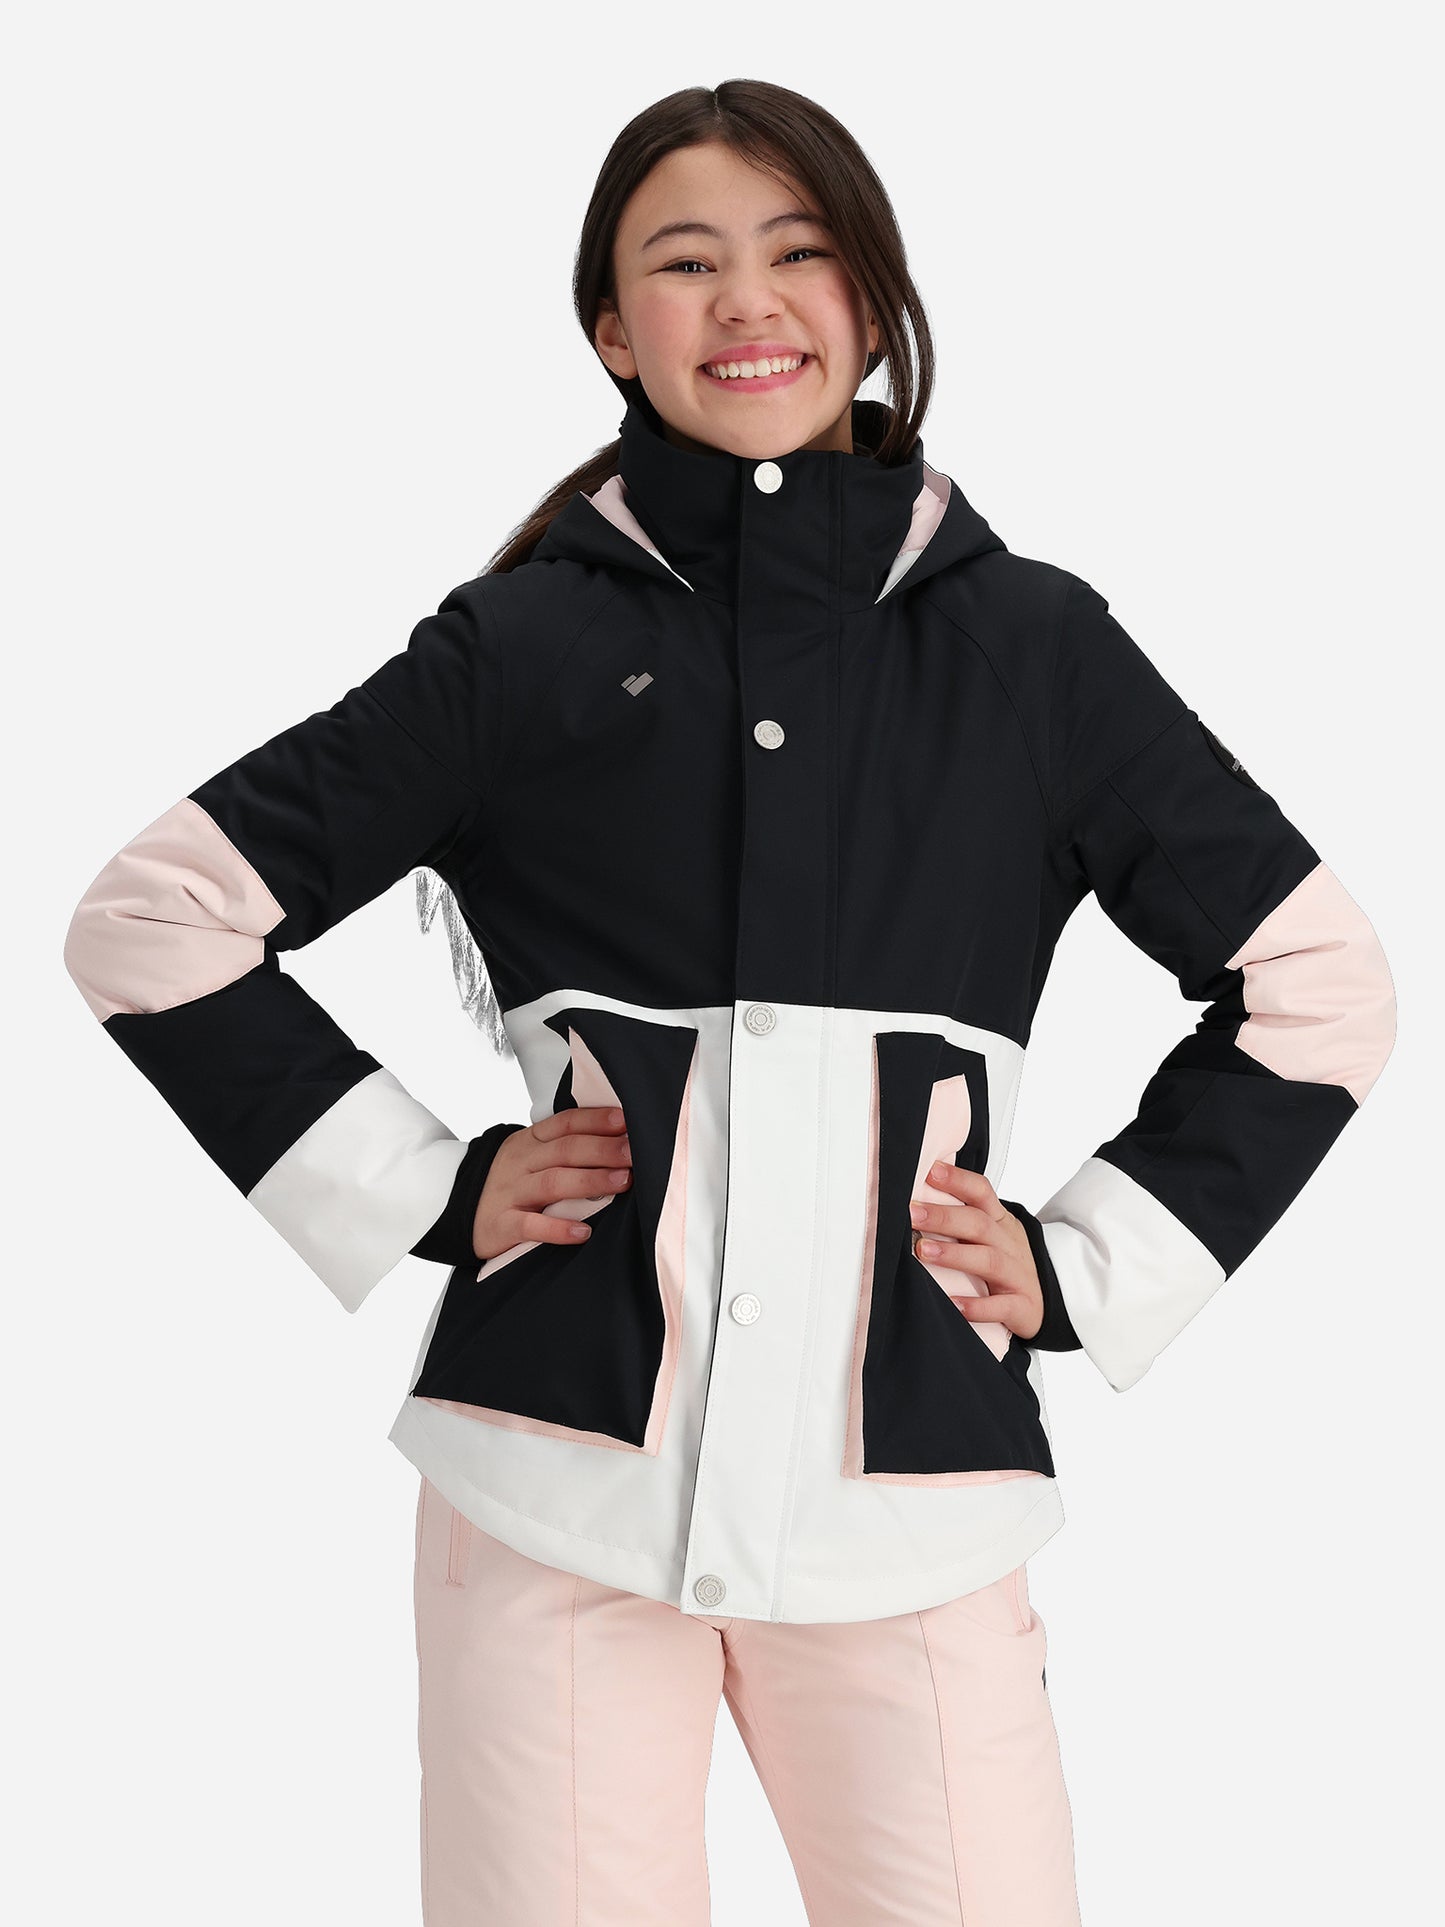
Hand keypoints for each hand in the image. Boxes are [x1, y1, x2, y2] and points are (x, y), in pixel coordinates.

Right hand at [472, 1105, 631, 1261]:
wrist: (455, 1210)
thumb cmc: (507, 1183)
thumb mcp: (529, 1156)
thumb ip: (565, 1149)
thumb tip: (619, 1144)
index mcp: (530, 1142)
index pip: (565, 1123)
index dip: (595, 1120)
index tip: (625, 1121)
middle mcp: (521, 1163)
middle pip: (565, 1150)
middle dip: (603, 1149)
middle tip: (634, 1153)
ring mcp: (511, 1193)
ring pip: (552, 1183)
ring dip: (590, 1181)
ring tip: (622, 1182)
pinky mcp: (502, 1224)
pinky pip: (530, 1226)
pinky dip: (557, 1229)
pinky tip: (583, 1232)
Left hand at [909, 1160, 1044, 1341]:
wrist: (1047, 1299)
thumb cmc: (1006, 1261)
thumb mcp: (992, 1233)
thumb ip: (961, 1218)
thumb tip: (914, 1201)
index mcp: (999, 1222)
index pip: (981, 1192)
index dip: (958, 1180)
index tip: (931, 1171)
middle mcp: (1008, 1244)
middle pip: (979, 1224)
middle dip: (944, 1217)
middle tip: (912, 1213)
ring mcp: (1016, 1274)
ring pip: (988, 1261)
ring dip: (954, 1255)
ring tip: (923, 1250)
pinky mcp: (1022, 1306)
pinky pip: (1000, 1306)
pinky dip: (977, 1306)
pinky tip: (953, 1303)